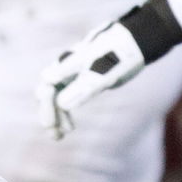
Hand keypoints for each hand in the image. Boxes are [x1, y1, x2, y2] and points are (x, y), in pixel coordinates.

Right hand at [35, 21, 144, 138]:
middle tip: (54, 133)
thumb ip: (83, 87)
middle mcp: (65, 70)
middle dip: (48, 114)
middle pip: (48, 94)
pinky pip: (67, 100)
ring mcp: (72, 76)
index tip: (50, 123)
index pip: (47, 84)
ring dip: (56, 117)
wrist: (136, 44)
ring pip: (57, 99)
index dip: (46, 104)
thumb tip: (61, 104)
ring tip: (59, 137)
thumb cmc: (119, 54)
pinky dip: (65, 114)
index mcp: (67, 64)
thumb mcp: (103, 73)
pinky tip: (69, 128)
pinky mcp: (81, 82)